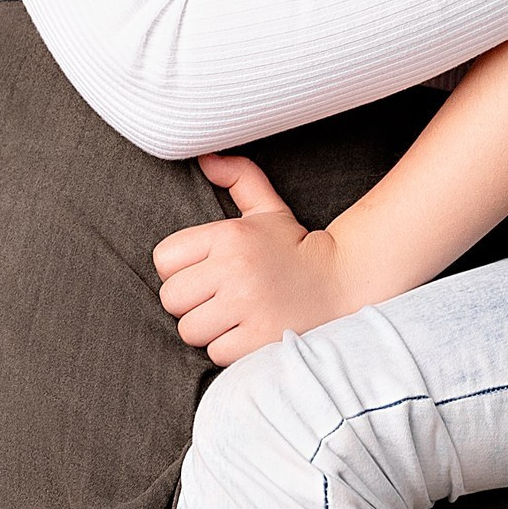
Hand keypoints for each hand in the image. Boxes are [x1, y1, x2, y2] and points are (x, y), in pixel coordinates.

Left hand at [153, 153, 358, 364]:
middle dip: (191, 302)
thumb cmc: (294, 247)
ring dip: (208, 329)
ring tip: (235, 316)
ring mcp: (247, 306)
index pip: (165, 259)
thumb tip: (204, 156)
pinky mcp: (258, 340)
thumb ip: (237, 177)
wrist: (342, 281)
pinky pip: (215, 352)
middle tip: (219, 298)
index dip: (181, 269)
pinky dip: (229, 348)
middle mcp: (235, 269)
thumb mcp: (268, 208)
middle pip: (172, 298)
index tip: (205, 272)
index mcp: (230, 235)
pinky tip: (250, 333)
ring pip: (189, 330)